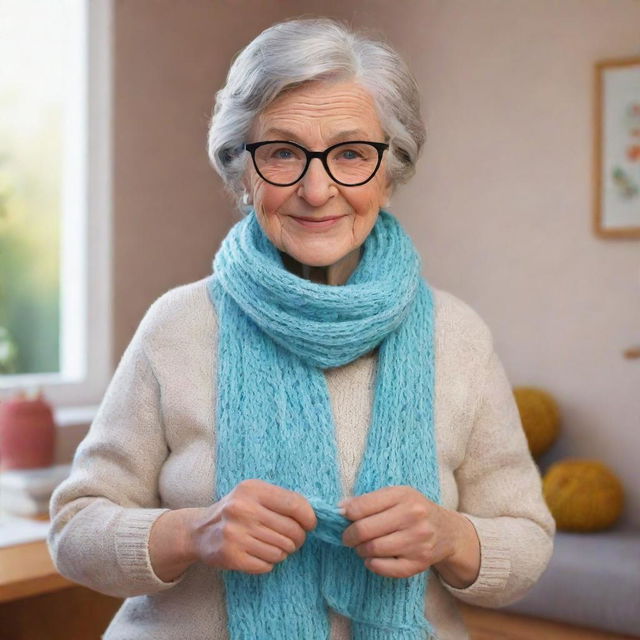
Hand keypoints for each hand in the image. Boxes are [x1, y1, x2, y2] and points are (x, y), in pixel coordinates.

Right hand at [189, 479, 316, 574]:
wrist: (199, 531)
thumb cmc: (235, 510)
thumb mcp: (253, 494)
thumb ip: (280, 499)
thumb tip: (312, 515)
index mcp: (252, 489)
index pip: (294, 504)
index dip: (308, 517)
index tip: (310, 525)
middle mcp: (243, 510)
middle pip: (291, 531)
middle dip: (298, 538)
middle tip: (292, 539)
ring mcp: (235, 534)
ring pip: (281, 551)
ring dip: (283, 552)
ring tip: (273, 546)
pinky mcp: (231, 556)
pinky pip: (267, 565)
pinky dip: (268, 563)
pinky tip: (259, 555)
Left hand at [340, 485, 461, 578]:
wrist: (447, 531)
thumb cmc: (414, 510)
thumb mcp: (396, 495)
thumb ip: (369, 500)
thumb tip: (340, 508)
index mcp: (403, 495)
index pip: (361, 506)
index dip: (346, 514)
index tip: (343, 518)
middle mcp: (412, 517)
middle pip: (364, 530)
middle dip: (349, 536)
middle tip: (347, 537)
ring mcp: (417, 541)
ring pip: (373, 549)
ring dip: (360, 550)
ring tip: (361, 547)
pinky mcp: (419, 563)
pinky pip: (385, 568)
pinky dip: (373, 565)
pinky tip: (372, 559)